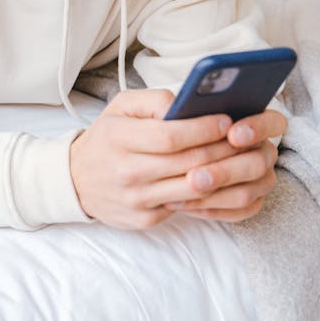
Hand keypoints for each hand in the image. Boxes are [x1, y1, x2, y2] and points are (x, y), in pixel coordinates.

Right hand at [69, 88, 284, 229]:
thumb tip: (185, 103)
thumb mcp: (120, 107)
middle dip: (222, 149)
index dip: (203, 129)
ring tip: (237, 157)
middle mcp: (127, 172)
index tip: (226, 120)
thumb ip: (152, 100)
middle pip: (187, 163)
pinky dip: (205, 193)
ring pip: (192, 188)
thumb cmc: (106, 138)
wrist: (75, 181)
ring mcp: (136, 200)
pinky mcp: (144, 220)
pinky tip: (218, 179)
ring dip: (221, 173)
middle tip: (244, 138)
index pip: (170, 136)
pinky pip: (184, 207)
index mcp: (119, 139)